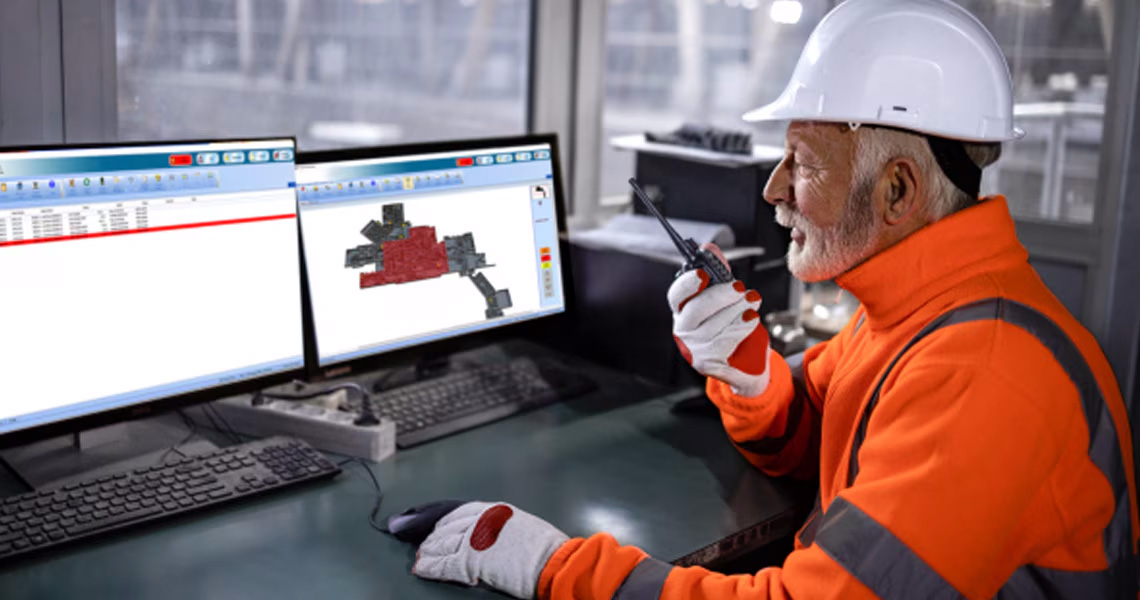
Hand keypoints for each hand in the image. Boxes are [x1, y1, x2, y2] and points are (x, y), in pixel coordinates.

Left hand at [398, 501, 568, 598]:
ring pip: (441, 543)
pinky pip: (443, 564)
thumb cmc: (544, 547)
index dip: (436, 517)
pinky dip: (430, 567)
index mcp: (492, 510)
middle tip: (414, 539)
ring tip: (420, 557)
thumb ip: (499, 526)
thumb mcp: (520, 525)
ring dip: (428, 551)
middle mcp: (479, 520)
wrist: (552, 561)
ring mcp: (473, 539)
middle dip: (428, 533)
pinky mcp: (470, 560)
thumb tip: (487, 535)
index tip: (424, 521)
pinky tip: (421, 569)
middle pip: (445, 526)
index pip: (455, 511)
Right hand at [667, 246, 770, 396]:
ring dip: (738, 310)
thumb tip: (709, 247)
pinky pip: (726, 341)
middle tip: (740, 288)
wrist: (748, 364)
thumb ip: (719, 272)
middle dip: (721, 295)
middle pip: (696, 310)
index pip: (676, 296)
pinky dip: (742, 327)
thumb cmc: (732, 326)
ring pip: (715, 325)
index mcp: (683, 311)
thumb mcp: (726, 297)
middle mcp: (684, 331)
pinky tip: (751, 320)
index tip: (703, 275)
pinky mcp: (709, 364)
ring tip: (753, 302)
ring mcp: (694, 349)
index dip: (687, 284)